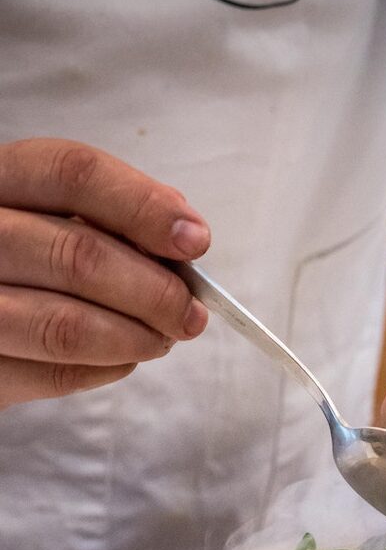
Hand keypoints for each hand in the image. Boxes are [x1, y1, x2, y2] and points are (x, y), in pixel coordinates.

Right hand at [0, 139, 209, 409]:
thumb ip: (110, 219)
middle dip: (156, 292)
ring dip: (137, 337)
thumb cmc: (27, 260)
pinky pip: (56, 375)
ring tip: (164, 338)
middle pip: (77, 255)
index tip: (195, 240)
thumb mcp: (53, 217)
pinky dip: (108, 368)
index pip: (72, 174)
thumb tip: (183, 238)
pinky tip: (124, 356)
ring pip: (66, 326)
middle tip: (191, 313)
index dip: (144, 207)